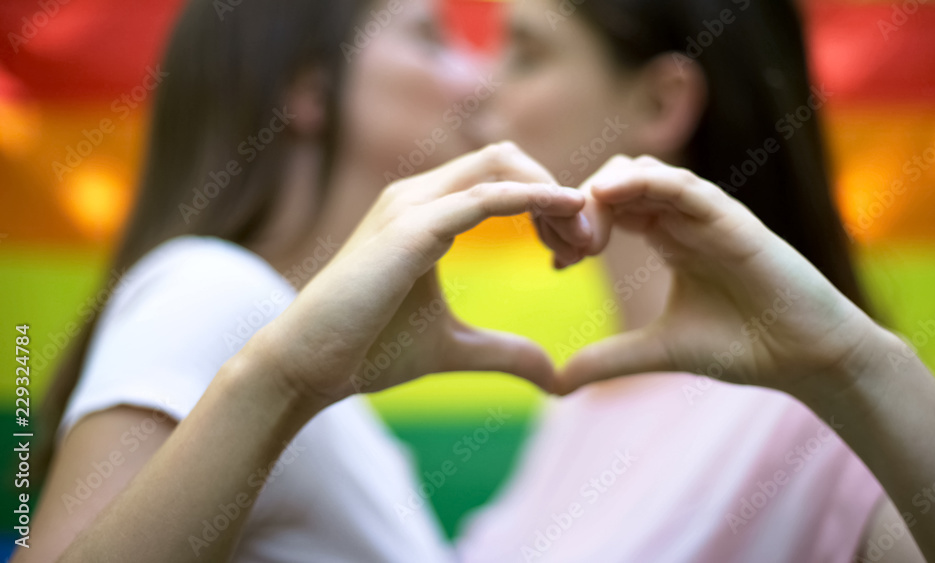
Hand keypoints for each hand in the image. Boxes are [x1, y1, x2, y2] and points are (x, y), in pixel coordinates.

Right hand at [257, 142, 592, 407]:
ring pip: (502, 164)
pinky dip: (533, 198)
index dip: (548, 204)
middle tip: (588, 246)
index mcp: (426, 211)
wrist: (310, 367)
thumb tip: (554, 375)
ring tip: (583, 242)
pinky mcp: (411, 228)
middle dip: (558, 194)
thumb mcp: (456, 350)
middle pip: (508, 159)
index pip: (503, 178)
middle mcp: (418, 196)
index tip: (574, 253)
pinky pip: (485, 196)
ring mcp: (411, 205)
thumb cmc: (369, 351)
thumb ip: (504, 353)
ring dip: (553, 195)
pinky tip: (566, 214)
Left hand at [555, 155, 887, 399]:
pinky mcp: (731, 218)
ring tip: (580, 228)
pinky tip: (609, 194)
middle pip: (616, 182)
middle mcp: (683, 219)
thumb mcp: (659, 350)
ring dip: (603, 191)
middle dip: (580, 206)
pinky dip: (644, 181)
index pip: (608, 208)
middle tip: (564, 247)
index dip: (576, 225)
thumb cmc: (742, 346)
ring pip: (643, 172)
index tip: (557, 262)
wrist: (806, 358)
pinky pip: (682, 184)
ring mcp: (706, 214)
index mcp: (666, 238)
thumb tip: (555, 383)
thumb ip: (609, 358)